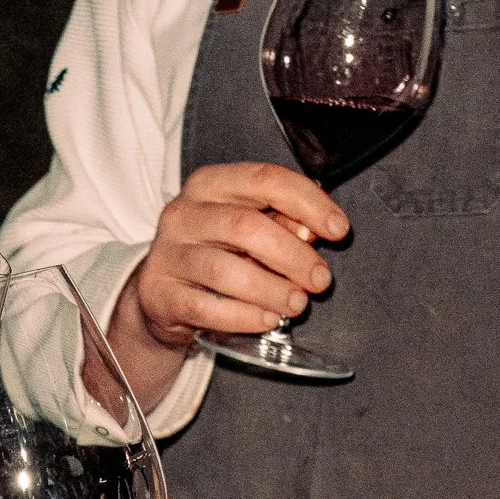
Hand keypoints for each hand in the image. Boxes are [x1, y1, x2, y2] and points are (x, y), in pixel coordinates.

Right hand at [110, 162, 346, 408]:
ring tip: (297, 304)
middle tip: (320, 279)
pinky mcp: (160, 295)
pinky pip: (205, 308)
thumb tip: (311, 231)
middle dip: (292, 255)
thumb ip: (281, 224)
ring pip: (224, 270)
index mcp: (210, 184)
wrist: (160, 293)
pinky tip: (267, 319)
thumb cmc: (214, 253)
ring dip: (271, 289)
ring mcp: (168, 254)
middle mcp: (184, 213)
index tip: (339, 229)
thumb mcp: (248, 230)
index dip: (309, 203)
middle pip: (245, 226)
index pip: (264, 180)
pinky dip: (243, 316)